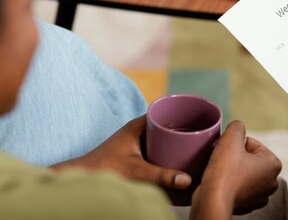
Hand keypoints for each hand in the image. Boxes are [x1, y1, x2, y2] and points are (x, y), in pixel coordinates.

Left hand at [51, 115, 191, 188]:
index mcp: (138, 125)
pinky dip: (170, 151)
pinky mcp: (137, 155)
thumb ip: (161, 175)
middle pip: (168, 124)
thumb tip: (187, 179)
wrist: (81, 180)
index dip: (183, 112)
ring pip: (163, 137)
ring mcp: (137, 143)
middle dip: (185, 129)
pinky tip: (181, 160)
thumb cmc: (102, 170)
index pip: (165, 110)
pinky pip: (158, 148)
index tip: (199, 117)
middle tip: (203, 135)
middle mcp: (138, 131)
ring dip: (178, 141)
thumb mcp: (136, 172)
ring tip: (197, 147)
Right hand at [191, 121, 281, 218]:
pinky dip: (229, 184)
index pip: (251, 143)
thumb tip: (237, 127)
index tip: (226, 151)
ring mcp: (259, 196)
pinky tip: (220, 183)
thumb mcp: (231, 137)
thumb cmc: (224, 172)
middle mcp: (271, 182)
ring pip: (242, 172)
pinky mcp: (246, 205)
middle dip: (234, 156)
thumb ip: (237, 126)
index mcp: (274, 164)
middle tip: (222, 160)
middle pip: (248, 158)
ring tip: (220, 172)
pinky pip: (237, 187)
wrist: (212, 202)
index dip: (235, 144)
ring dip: (231, 169)